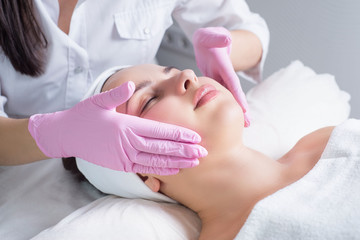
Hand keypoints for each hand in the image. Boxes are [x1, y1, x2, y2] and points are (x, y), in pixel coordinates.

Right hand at [28, 81, 206, 174]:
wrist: (66, 135)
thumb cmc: (85, 116)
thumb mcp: (98, 101)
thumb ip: (117, 95)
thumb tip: (133, 83)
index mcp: (126, 126)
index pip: (159, 131)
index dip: (178, 135)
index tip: (195, 137)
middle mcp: (127, 143)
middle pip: (162, 148)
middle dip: (184, 151)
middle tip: (203, 152)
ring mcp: (124, 157)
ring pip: (156, 161)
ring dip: (177, 162)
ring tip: (194, 162)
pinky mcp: (121, 165)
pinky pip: (145, 168)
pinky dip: (161, 170)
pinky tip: (174, 169)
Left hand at [193, 27, 249, 126]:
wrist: (208, 41)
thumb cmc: (208, 39)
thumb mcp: (211, 36)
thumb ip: (218, 38)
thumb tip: (227, 40)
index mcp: (224, 66)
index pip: (233, 83)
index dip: (238, 96)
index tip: (244, 109)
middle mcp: (224, 75)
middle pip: (234, 94)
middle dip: (242, 109)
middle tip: (248, 124)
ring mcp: (219, 80)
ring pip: (227, 98)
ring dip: (234, 110)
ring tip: (242, 125)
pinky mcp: (213, 83)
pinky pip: (217, 97)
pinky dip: (221, 107)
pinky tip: (222, 119)